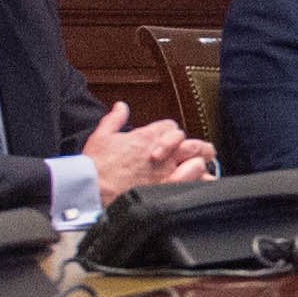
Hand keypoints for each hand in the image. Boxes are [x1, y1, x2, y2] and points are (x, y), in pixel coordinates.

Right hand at [86, 103, 213, 193]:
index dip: (171, 133)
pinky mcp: (166, 185)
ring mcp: (166, 169)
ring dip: (202, 159)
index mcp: (146, 137)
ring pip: (196, 157)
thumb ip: (114, 119)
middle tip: (200, 151)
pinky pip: (192, 178)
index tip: (169, 141)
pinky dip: (199, 176)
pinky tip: (203, 178)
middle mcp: (161, 151)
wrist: (93, 189)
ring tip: (204, 164)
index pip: (170, 127)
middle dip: (196, 146)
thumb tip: (120, 107)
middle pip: (190, 141)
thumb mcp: (102, 135)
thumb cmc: (96, 166)